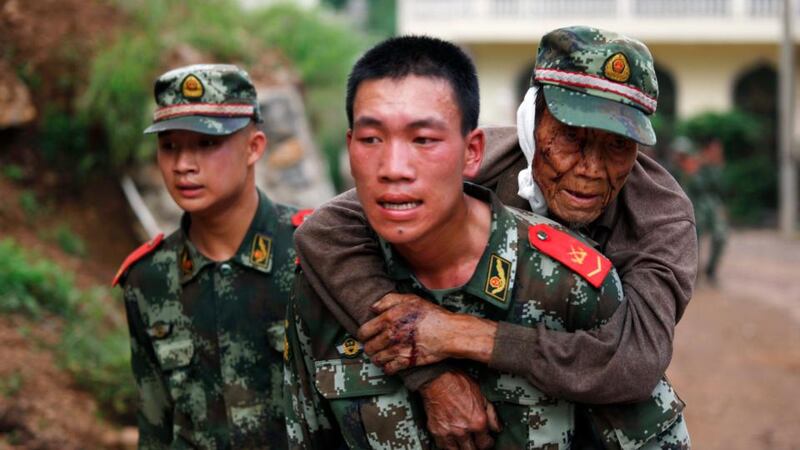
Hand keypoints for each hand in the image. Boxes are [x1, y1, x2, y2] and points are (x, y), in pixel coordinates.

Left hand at [357, 294, 496, 373]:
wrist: (449, 333)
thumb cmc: (432, 315)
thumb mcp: (411, 299)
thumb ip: (389, 300)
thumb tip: (373, 307)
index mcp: (389, 318)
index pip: (364, 331)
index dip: (363, 334)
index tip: (366, 336)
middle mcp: (391, 335)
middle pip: (368, 347)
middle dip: (370, 347)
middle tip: (374, 346)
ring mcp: (398, 350)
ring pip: (376, 359)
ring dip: (377, 358)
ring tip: (381, 355)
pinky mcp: (406, 362)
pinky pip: (388, 369)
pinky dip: (387, 368)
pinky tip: (390, 363)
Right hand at [418, 371, 500, 449]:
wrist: (437, 378)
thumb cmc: (457, 382)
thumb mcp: (481, 395)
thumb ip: (491, 414)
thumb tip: (497, 427)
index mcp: (477, 421)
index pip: (486, 444)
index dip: (487, 442)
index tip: (486, 440)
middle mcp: (463, 430)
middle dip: (475, 446)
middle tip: (475, 442)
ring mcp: (449, 432)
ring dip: (462, 447)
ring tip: (463, 442)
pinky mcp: (436, 431)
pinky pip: (442, 446)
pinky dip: (448, 445)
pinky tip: (451, 439)